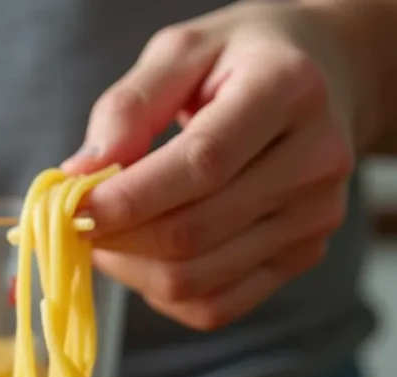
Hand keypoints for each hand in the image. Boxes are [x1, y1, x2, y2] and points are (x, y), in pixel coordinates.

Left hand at [64, 1, 361, 330]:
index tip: (71, 206)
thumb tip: (80, 173)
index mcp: (287, 90)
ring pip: (196, 280)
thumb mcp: (180, 51)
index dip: (128, 198)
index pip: (201, 166)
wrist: (325, 77)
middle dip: (116, 237)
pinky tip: (145, 258)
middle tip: (77, 221)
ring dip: (131, 269)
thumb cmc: (238, 61)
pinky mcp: (301, 257)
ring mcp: (314, 218)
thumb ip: (129, 106)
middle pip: (192, 232)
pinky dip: (163, 294)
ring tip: (108, 234)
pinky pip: (216, 306)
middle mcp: (314, 160)